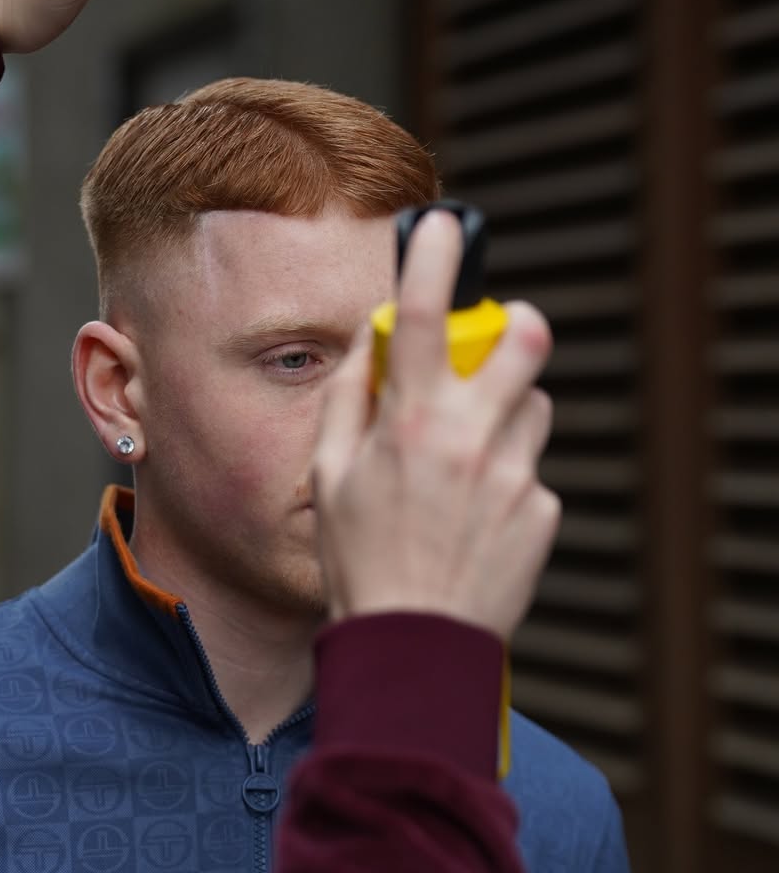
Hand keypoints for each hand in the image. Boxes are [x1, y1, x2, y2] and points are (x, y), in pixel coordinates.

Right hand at [312, 211, 559, 642]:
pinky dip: (508, 479)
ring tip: (471, 459)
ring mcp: (513, 474)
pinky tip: (477, 520)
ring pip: (532, 406)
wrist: (415, 645)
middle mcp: (467, 438)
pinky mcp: (541, 510)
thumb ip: (349, 403)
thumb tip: (370, 350)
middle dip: (516, 324)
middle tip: (503, 336)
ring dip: (508, 412)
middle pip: (522, 340)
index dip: (432, 258)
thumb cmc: (361, 561)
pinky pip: (531, 471)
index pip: (419, 315)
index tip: (440, 227)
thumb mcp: (330, 477)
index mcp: (407, 424)